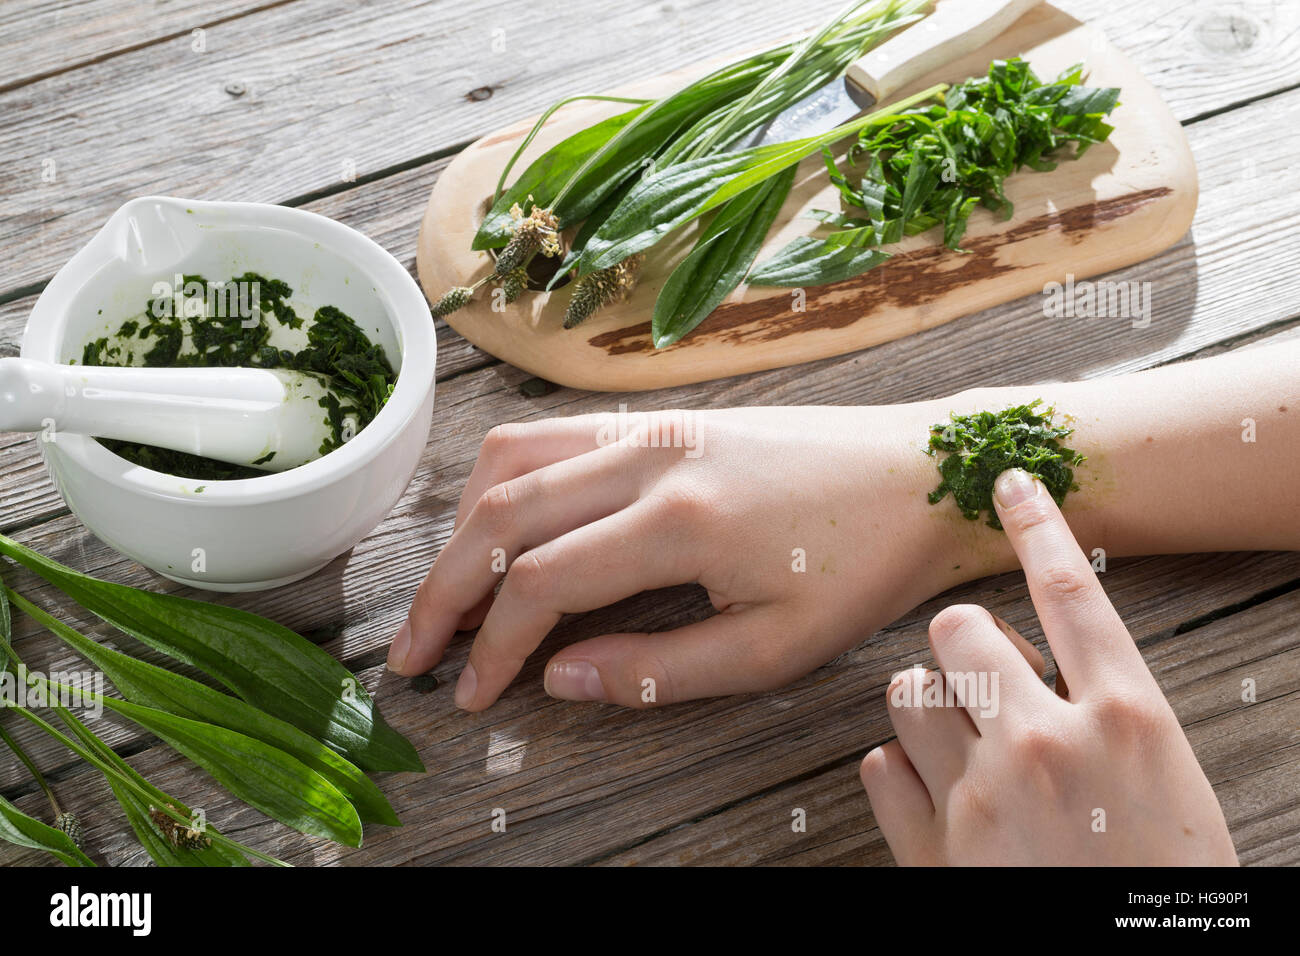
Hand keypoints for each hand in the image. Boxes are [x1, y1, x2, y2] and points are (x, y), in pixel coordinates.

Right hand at [387, 404, 970, 709]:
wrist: (919, 475)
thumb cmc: (861, 566)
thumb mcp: (777, 647)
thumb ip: (661, 668)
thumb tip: (560, 678)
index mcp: (678, 520)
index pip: (540, 582)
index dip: (491, 646)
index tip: (471, 696)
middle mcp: (648, 458)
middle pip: (502, 516)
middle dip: (443, 590)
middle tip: (415, 652)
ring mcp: (650, 427)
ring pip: (512, 461)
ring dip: (461, 528)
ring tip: (445, 592)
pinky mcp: (659, 418)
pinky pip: (551, 435)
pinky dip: (502, 479)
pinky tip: (497, 523)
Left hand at [859, 468, 1237, 864]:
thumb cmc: (1164, 884)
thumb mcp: (1166, 785)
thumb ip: (1105, 716)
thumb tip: (1047, 669)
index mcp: (1128, 720)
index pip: (1072, 590)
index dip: (1037, 522)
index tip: (1007, 478)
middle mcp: (1047, 743)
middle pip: (958, 627)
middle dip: (963, 643)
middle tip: (985, 682)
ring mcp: (981, 796)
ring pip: (906, 690)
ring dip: (926, 708)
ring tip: (963, 748)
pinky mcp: (930, 849)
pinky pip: (879, 767)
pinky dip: (900, 776)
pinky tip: (939, 802)